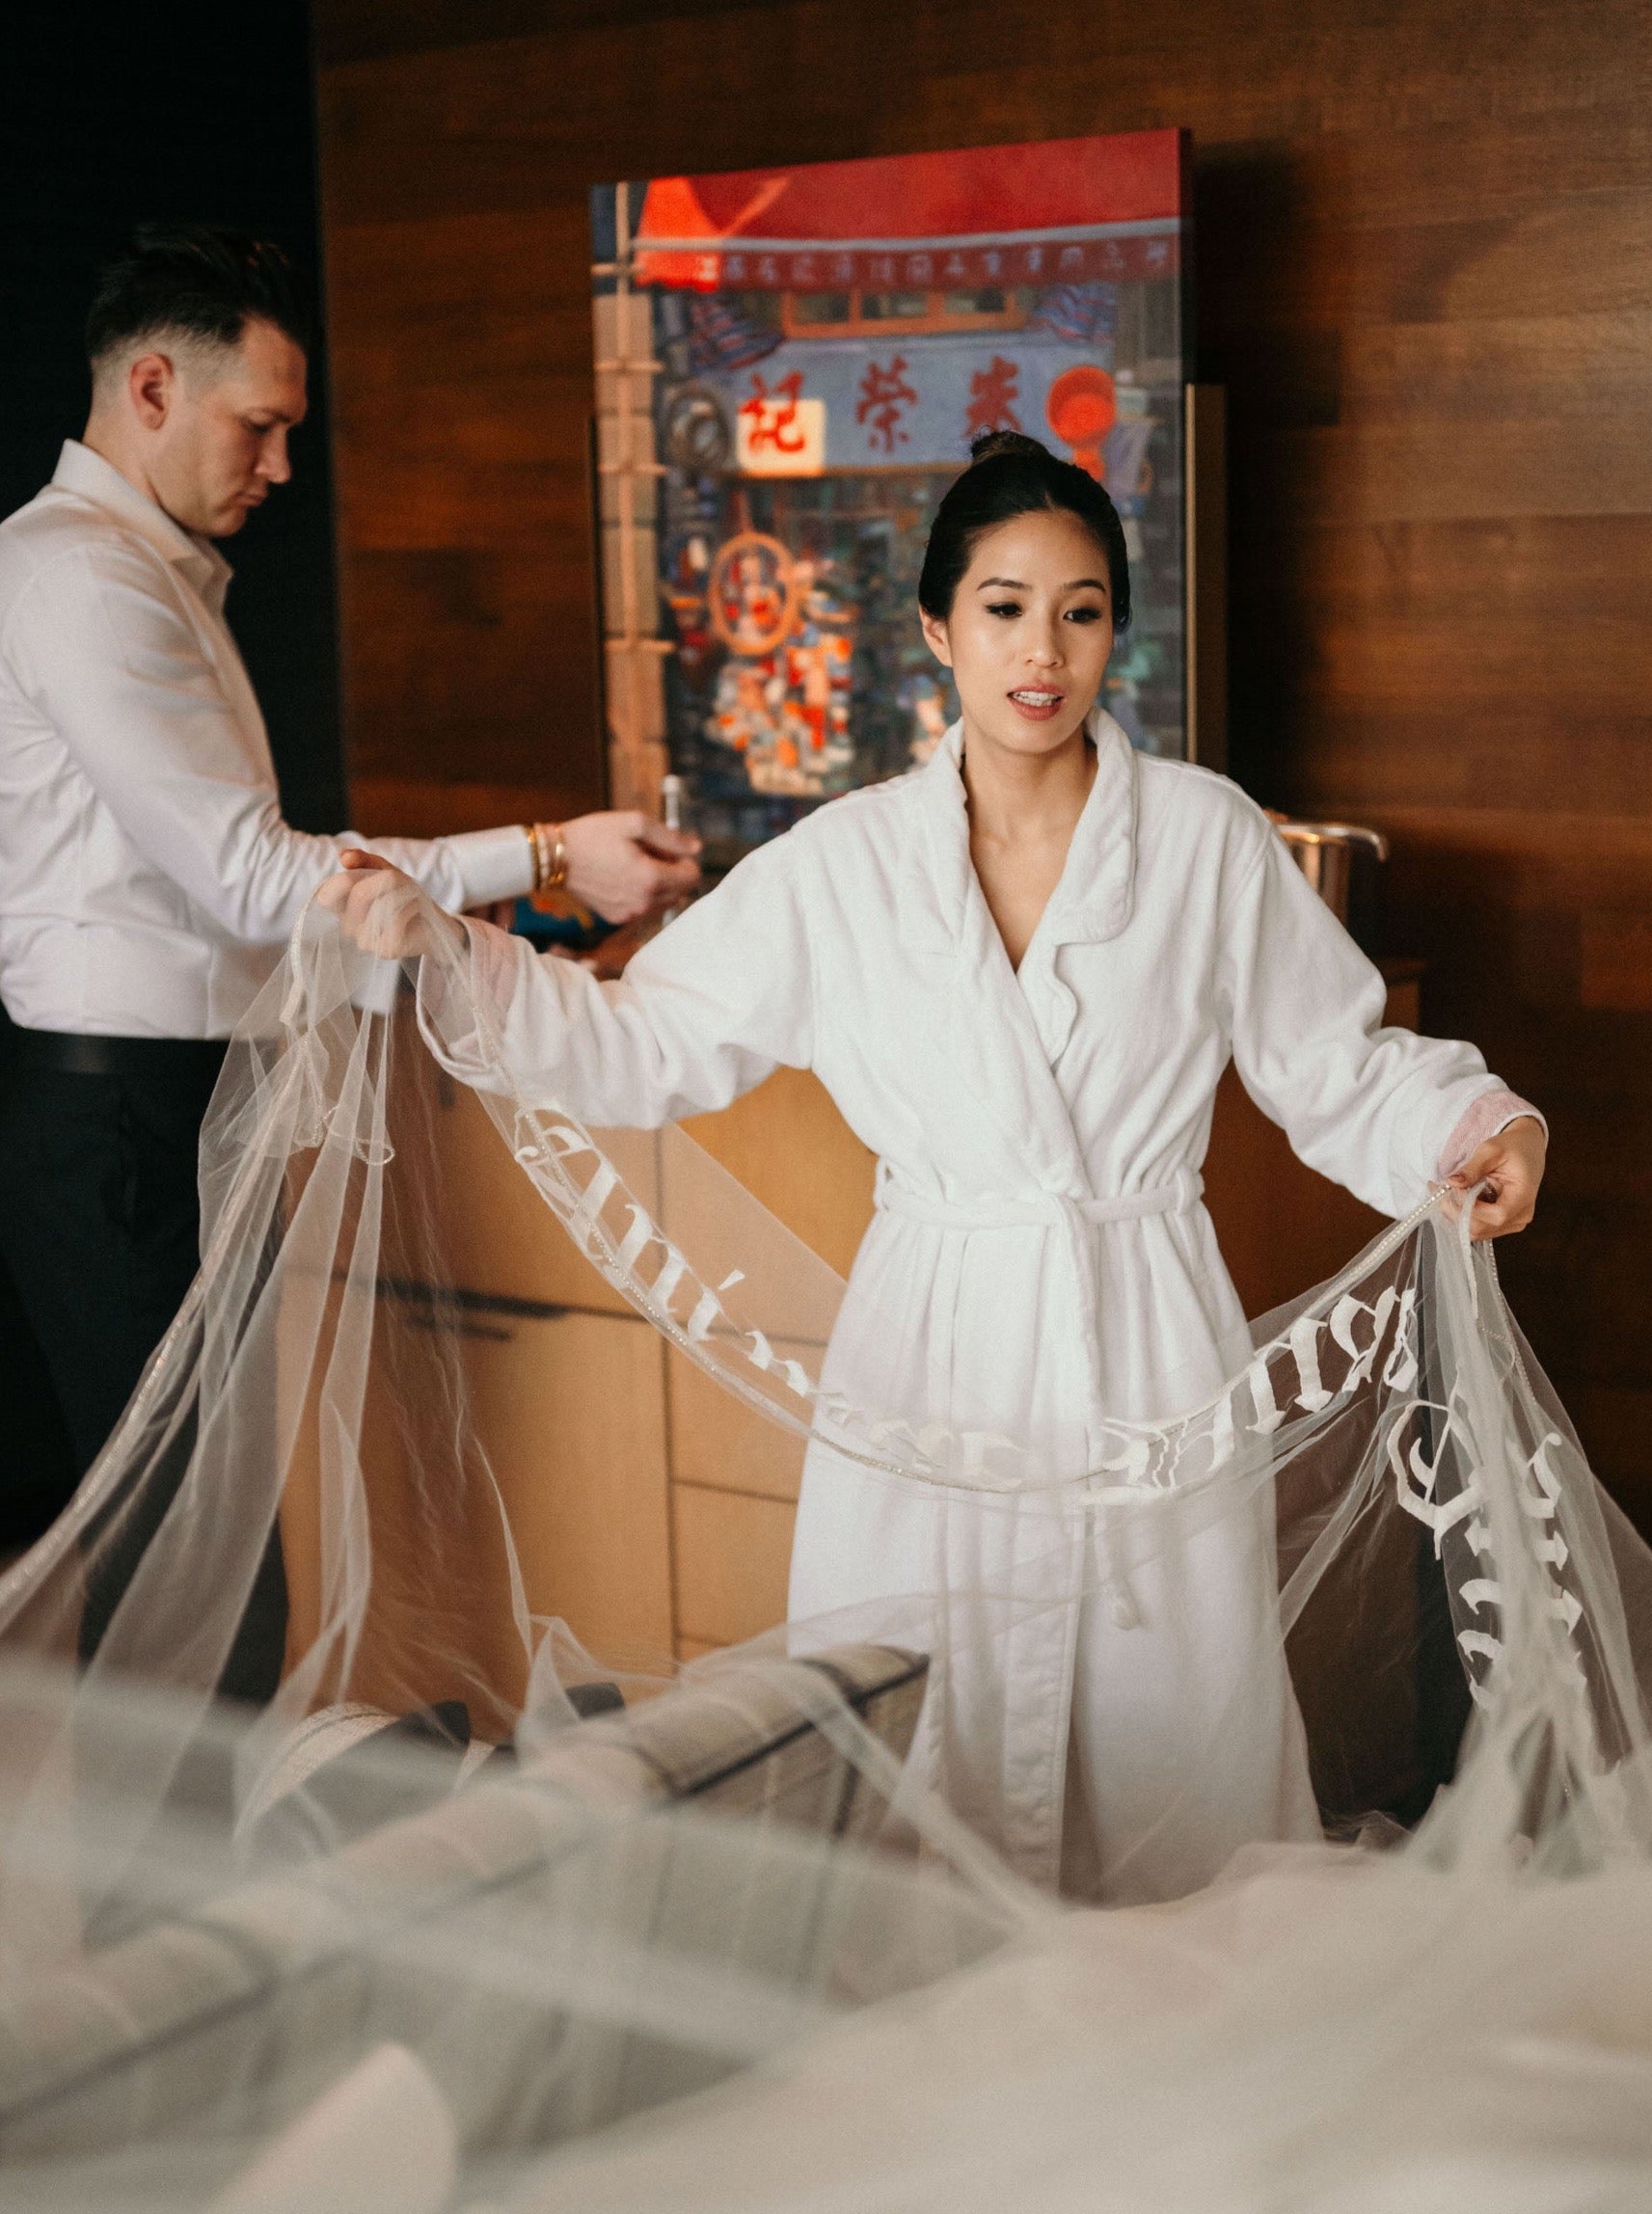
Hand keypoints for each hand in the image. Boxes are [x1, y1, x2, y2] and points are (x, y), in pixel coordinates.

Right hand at [315, 851, 462, 959]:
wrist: (433, 922)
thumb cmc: (403, 895)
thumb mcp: (382, 870)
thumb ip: (363, 860)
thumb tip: (343, 856)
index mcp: (343, 909)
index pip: (326, 896)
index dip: (341, 881)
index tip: (365, 871)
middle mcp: (349, 927)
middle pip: (358, 894)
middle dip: (383, 879)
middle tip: (397, 877)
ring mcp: (366, 941)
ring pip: (379, 905)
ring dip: (400, 891)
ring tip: (410, 893)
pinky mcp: (386, 949)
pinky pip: (397, 919)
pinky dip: (410, 905)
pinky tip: (415, 907)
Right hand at [562, 812, 700, 922]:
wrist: (554, 858)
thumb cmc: (592, 835)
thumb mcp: (634, 823)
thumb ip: (670, 837)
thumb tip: (697, 848)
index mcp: (652, 879)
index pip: (693, 877)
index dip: (684, 859)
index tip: (666, 847)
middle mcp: (644, 903)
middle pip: (681, 891)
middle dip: (671, 871)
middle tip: (646, 852)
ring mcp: (630, 915)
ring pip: (664, 902)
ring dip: (658, 884)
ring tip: (633, 864)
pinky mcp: (617, 919)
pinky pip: (644, 908)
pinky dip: (642, 894)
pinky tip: (622, 877)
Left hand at [1442, 1115, 1546, 1241]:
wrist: (1527, 1148)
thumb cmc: (1512, 1147)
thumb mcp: (1490, 1151)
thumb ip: (1471, 1168)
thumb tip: (1452, 1182)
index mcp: (1523, 1197)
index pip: (1496, 1216)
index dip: (1470, 1208)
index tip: (1452, 1190)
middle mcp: (1520, 1216)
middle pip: (1482, 1228)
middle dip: (1457, 1212)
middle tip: (1440, 1191)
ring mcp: (1513, 1223)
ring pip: (1476, 1232)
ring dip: (1456, 1214)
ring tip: (1447, 1192)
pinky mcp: (1503, 1223)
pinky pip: (1478, 1227)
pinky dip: (1462, 1215)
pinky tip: (1457, 1198)